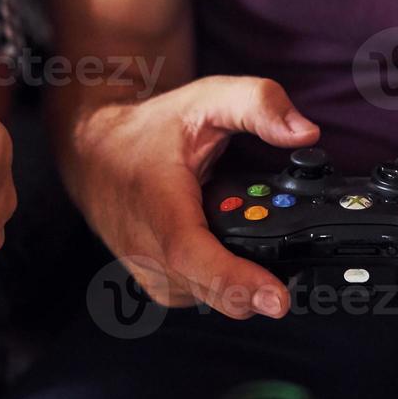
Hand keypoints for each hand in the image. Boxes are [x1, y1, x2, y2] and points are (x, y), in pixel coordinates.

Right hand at [69, 76, 319, 318]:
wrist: (92, 152)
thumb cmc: (148, 129)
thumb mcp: (206, 98)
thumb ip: (258, 105)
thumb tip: (305, 132)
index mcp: (157, 201)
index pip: (192, 254)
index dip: (235, 281)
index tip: (276, 298)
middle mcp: (145, 246)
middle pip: (209, 289)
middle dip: (256, 290)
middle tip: (293, 278)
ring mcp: (146, 269)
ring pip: (206, 300)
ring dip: (240, 290)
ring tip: (265, 266)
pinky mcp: (152, 281)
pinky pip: (196, 297)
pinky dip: (222, 287)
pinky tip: (236, 265)